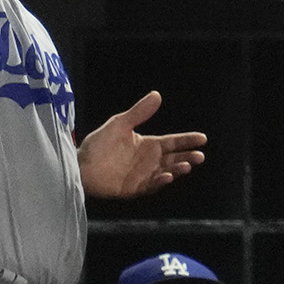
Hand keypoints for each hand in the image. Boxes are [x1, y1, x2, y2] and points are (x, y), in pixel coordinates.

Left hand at [78, 91, 207, 198]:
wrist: (80, 165)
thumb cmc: (99, 144)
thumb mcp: (119, 124)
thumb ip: (139, 112)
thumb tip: (157, 94)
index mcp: (149, 145)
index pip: (173, 142)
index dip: (187, 140)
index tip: (202, 138)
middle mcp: (150, 161)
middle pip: (174, 159)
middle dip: (188, 157)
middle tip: (199, 156)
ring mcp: (144, 175)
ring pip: (167, 172)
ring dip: (177, 170)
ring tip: (186, 166)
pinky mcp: (135, 189)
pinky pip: (151, 186)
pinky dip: (160, 182)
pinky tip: (166, 176)